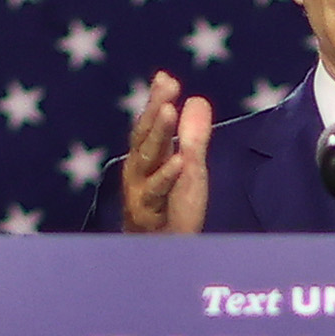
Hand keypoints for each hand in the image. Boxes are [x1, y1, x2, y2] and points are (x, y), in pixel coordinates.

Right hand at [119, 71, 213, 232]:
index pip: (150, 124)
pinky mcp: (149, 214)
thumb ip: (193, 136)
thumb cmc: (172, 211)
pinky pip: (157, 193)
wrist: (160, 257)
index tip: (166, 77)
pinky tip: (179, 160)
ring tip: (168, 110)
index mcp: (146, 159)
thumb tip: (196, 99)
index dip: (156, 100)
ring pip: (147, 158)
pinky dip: (167, 176)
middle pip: (145, 135)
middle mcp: (138, 172)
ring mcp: (141, 192)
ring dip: (158, 133)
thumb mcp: (189, 169)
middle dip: (156, 109)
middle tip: (167, 86)